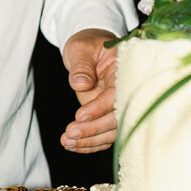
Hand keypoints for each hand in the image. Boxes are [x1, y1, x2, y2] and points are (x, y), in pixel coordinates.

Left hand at [59, 29, 117, 154]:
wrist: (88, 50)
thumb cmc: (86, 45)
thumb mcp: (81, 48)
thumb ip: (81, 66)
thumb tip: (81, 84)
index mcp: (124, 72)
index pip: (115, 96)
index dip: (99, 107)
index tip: (80, 115)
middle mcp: (124, 93)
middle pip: (115, 119)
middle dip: (93, 129)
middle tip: (70, 133)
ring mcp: (115, 106)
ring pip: (109, 131)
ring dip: (89, 140)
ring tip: (67, 142)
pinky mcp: (106, 116)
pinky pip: (102, 134)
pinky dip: (88, 143)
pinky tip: (71, 145)